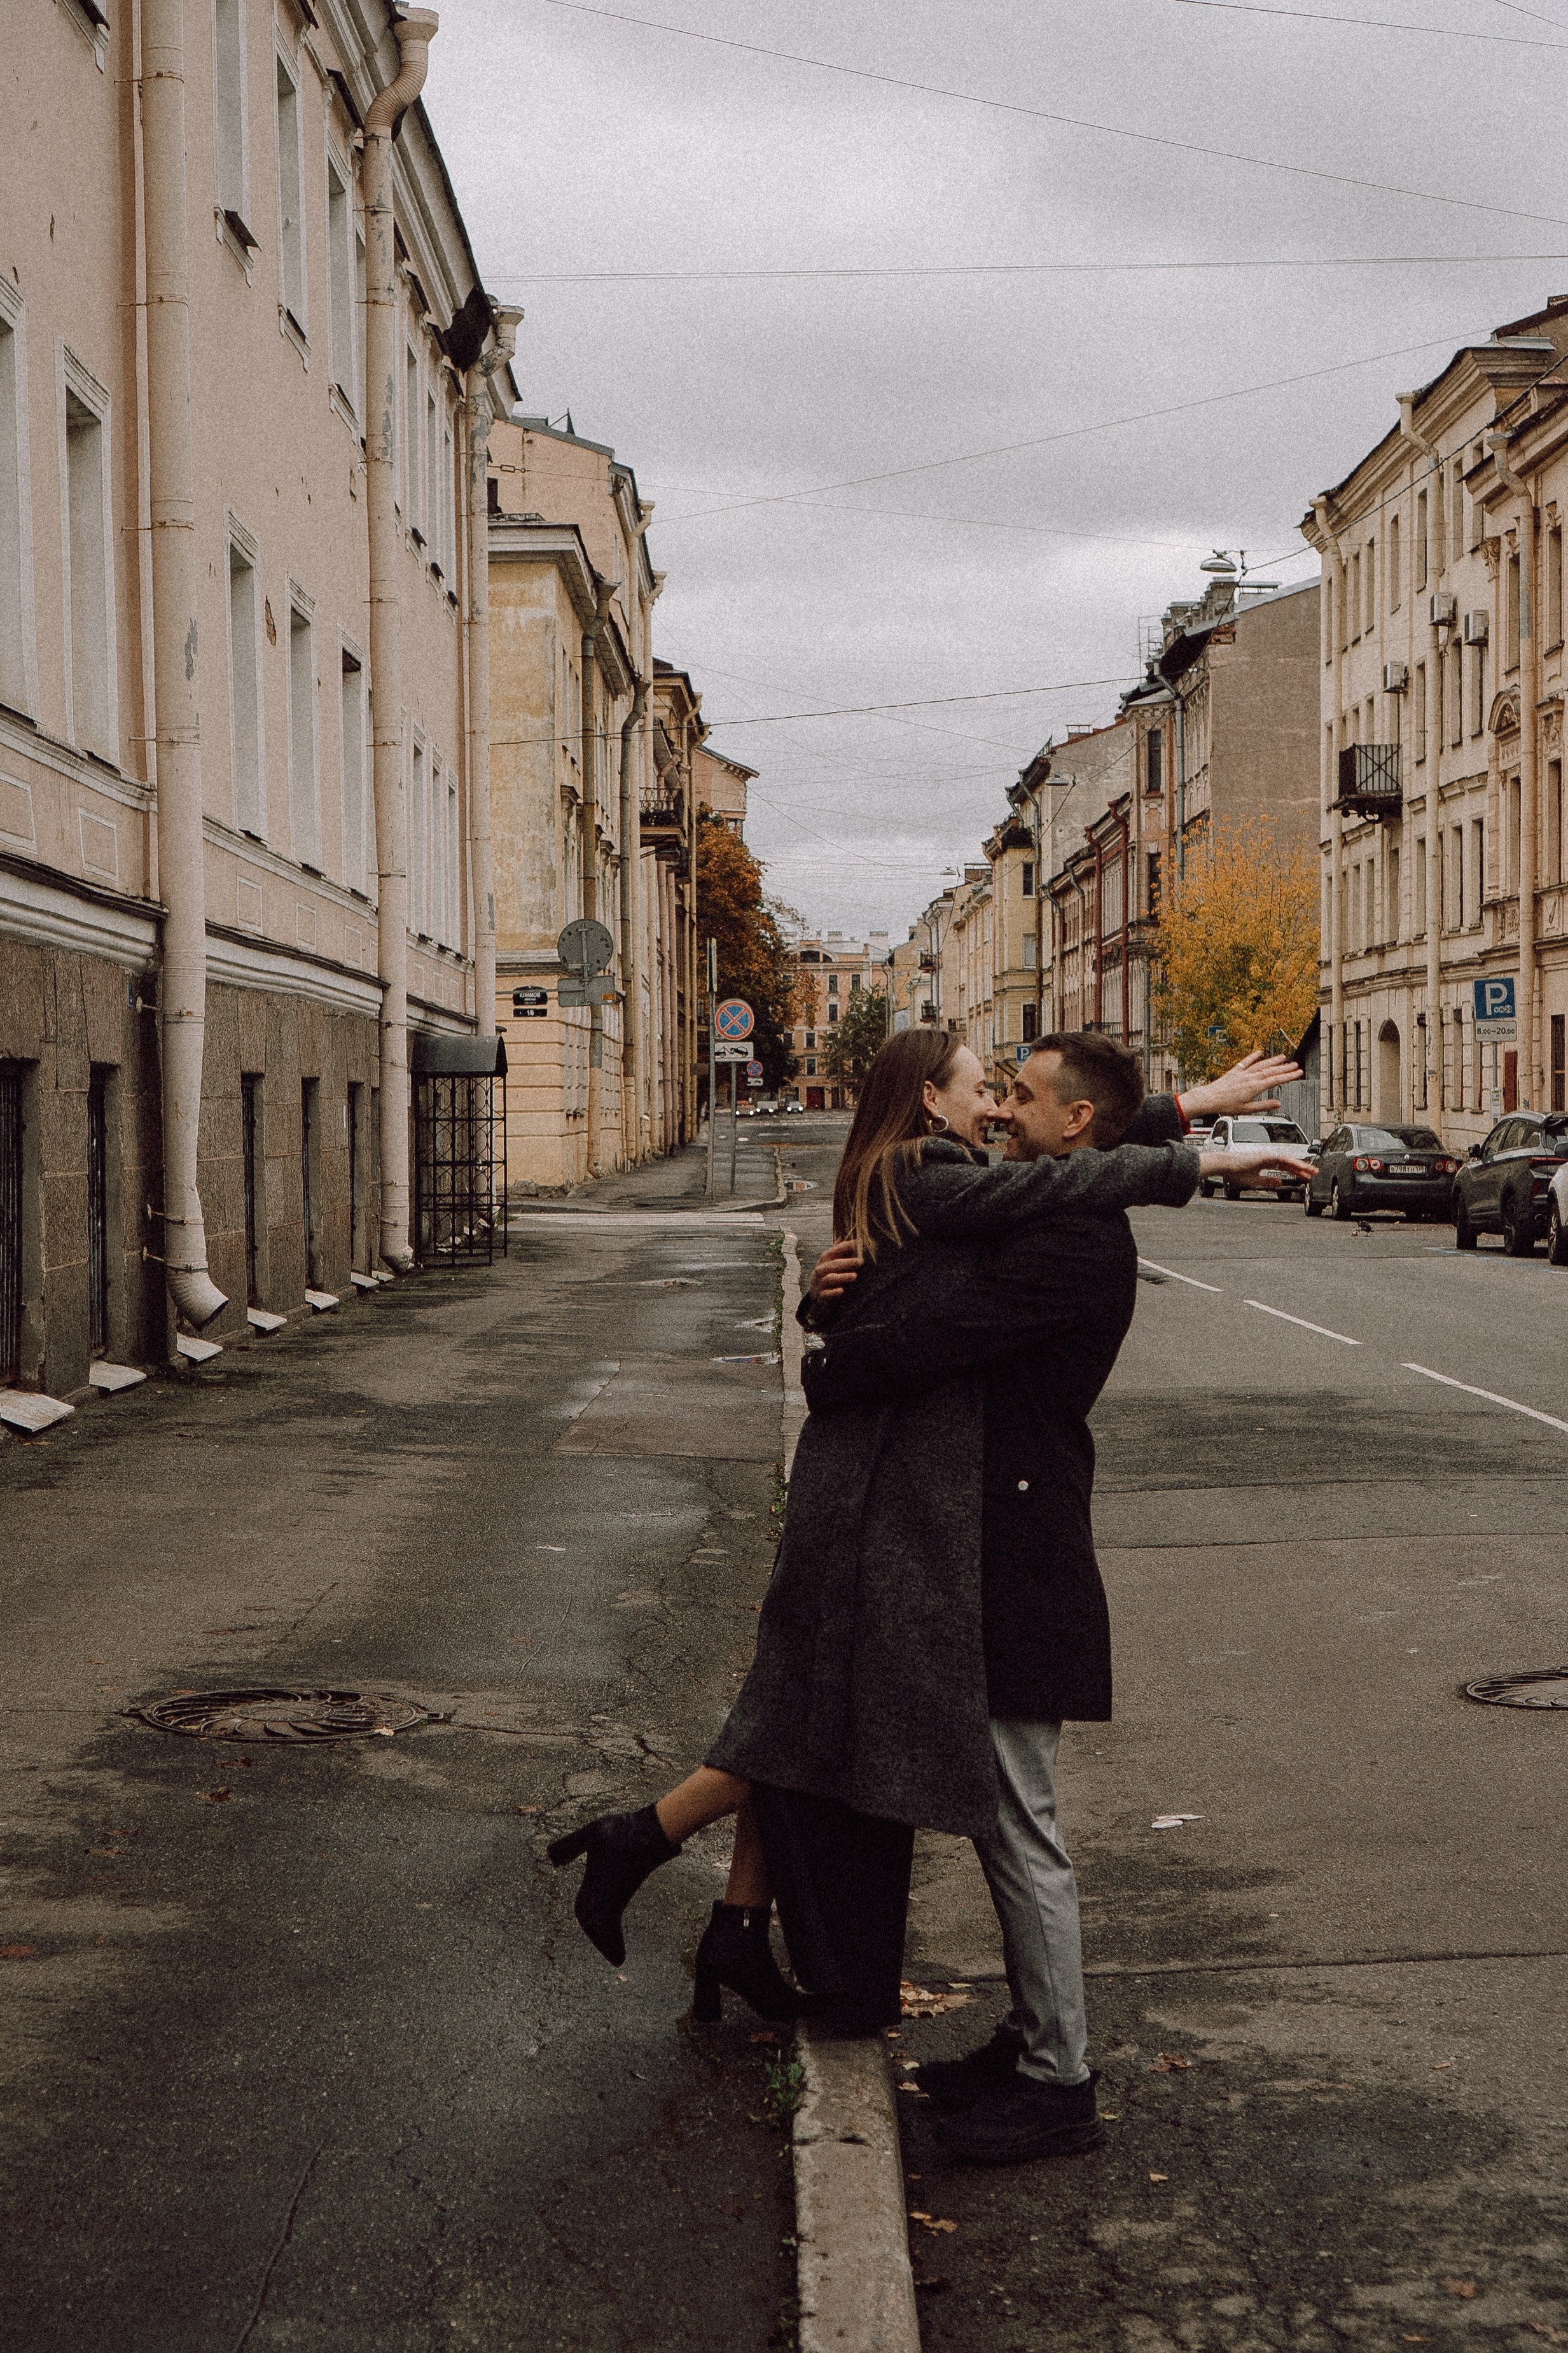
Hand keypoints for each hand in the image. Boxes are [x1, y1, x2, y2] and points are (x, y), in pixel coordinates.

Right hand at [809, 1238, 861, 1303]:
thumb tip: (843, 1236)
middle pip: (832, 1264)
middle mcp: (820, 1270)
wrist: (818, 1300)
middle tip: (861, 1262)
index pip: (833, 1251)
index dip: (845, 1247)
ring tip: (855, 1276)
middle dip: (847, 1262)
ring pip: (829, 1278)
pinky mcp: (820, 1296)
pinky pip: (825, 1294)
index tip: (859, 1243)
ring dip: (842, 1277)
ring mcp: (818, 1284)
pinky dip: (833, 1292)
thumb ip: (837, 1251)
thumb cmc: (828, 1278)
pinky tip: (842, 1291)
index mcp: (824, 1261)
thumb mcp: (831, 1264)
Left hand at [1180, 1050, 1304, 1122]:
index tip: (1298, 1073)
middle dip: (1285, 1067)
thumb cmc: (1226, 1105)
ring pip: (1261, 1064)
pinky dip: (1253, 1056)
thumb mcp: (1247, 1110)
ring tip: (1283, 1057)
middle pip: (1271, 1070)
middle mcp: (1250, 1077)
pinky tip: (1259, 1052)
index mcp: (1255, 1087)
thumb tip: (1278, 1104)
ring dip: (1273, 1060)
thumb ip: (1264, 1105)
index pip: (1276, 1080)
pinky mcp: (1235, 1071)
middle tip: (1296, 1065)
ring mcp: (1243, 1073)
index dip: (1289, 1076)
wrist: (1210, 1098)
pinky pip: (1246, 1062)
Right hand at [1199, 1146, 1315, 1181]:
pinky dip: (1293, 1163)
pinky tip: (1301, 1168)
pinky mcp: (1266, 1156)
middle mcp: (1268, 1157)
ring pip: (1289, 1160)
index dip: (1295, 1172)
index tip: (1305, 1177)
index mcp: (1264, 1162)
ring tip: (1312, 1171)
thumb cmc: (1234, 1172)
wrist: (1225, 1166)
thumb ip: (1268, 1181)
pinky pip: (1283, 1160)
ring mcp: (1267, 1156)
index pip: (1284, 1167)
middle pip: (1289, 1163)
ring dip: (1301, 1165)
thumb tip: (1280, 1182)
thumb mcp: (1254, 1181)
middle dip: (1302, 1168)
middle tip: (1314, 1172)